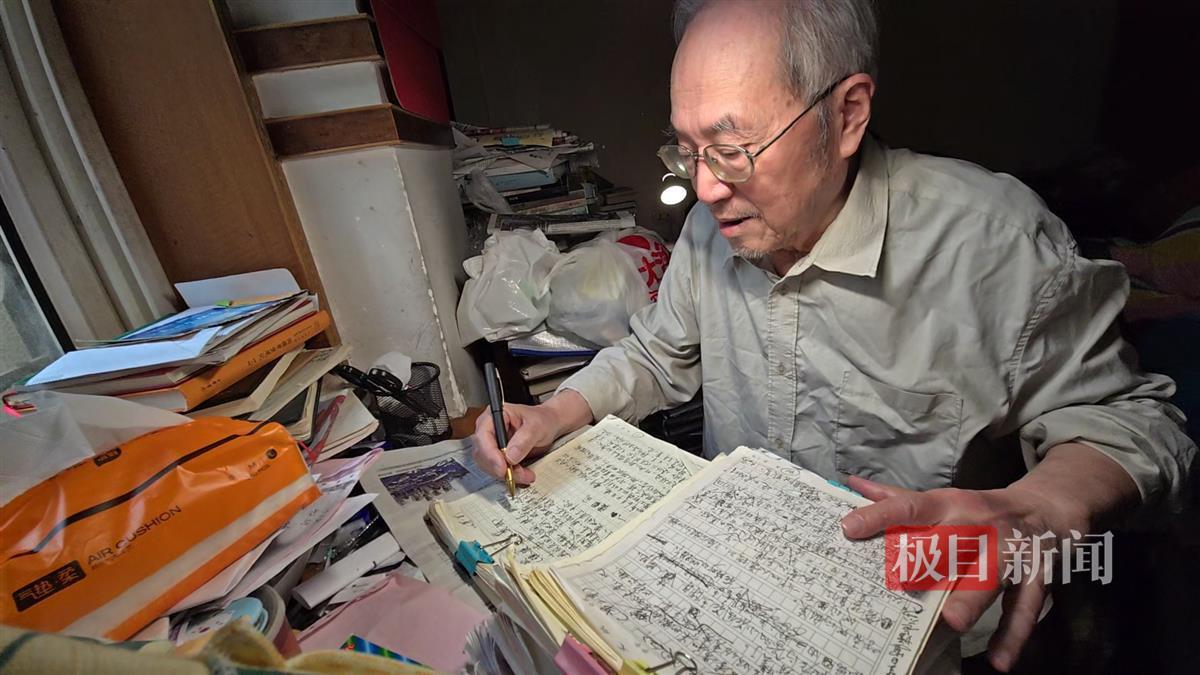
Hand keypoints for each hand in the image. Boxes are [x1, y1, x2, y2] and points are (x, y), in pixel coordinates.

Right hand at [470, 389, 592, 484]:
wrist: (548, 424)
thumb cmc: (541, 419)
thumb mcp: (537, 425)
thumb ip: (524, 439)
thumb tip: (510, 456)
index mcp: (494, 416)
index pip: (483, 436)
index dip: (490, 454)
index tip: (502, 467)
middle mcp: (489, 430)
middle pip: (482, 454)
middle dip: (500, 468)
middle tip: (519, 474)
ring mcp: (491, 444)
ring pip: (489, 465)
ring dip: (506, 474)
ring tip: (526, 474)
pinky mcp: (497, 456)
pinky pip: (497, 470)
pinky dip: (510, 475)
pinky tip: (523, 474)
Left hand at [839, 477, 1066, 671]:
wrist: (1046, 508)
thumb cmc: (980, 509)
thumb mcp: (944, 500)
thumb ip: (898, 498)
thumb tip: (853, 485)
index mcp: (950, 505)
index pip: (910, 507)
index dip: (880, 515)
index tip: (848, 528)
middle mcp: (979, 525)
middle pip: (952, 541)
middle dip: (930, 559)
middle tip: (904, 582)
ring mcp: (1010, 551)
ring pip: (992, 575)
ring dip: (973, 597)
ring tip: (952, 621)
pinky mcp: (1035, 576)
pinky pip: (1024, 606)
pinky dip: (1014, 634)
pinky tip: (999, 661)